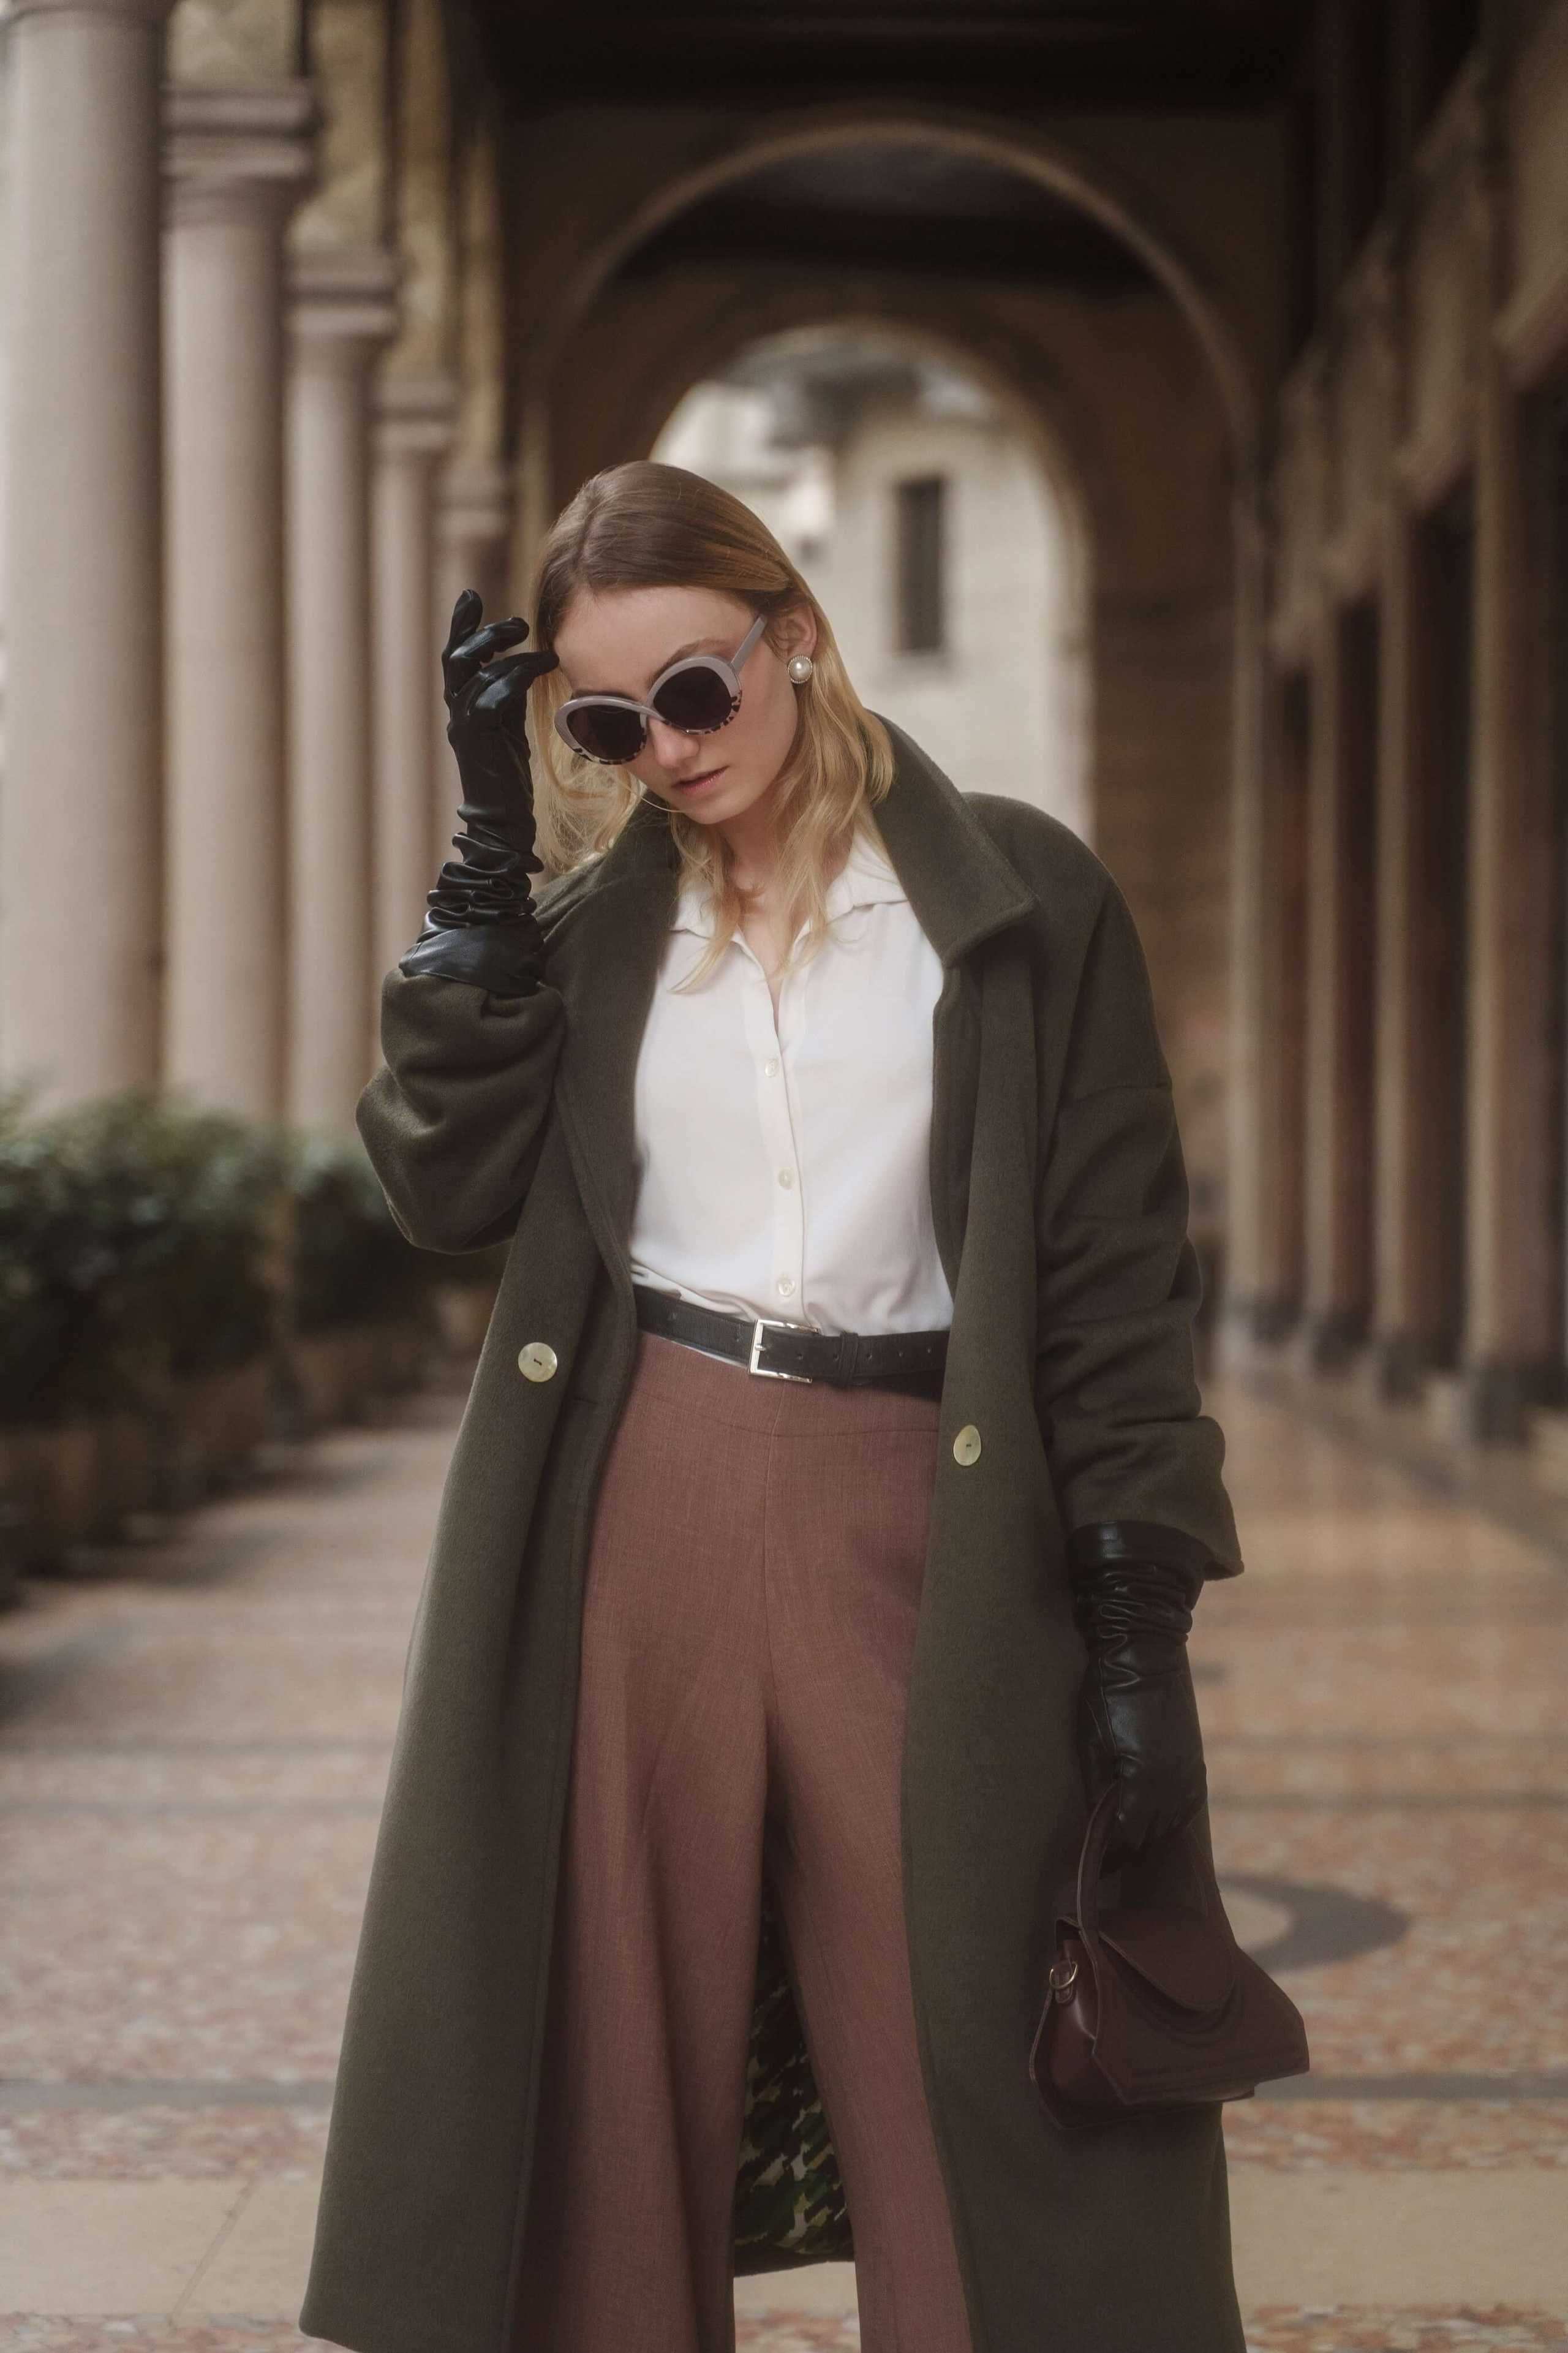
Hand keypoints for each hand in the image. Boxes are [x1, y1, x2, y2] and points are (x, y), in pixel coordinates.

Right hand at [441, 589, 558, 882]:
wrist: (502, 823)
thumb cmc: (508, 777)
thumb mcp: (508, 728)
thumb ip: (507, 698)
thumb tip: (521, 666)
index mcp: (463, 707)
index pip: (458, 659)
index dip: (461, 626)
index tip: (470, 597)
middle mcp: (456, 712)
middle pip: (458, 658)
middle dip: (483, 632)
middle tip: (517, 622)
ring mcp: (462, 724)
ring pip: (473, 672)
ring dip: (506, 651)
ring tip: (538, 645)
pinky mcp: (476, 738)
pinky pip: (490, 696)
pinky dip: (515, 676)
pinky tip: (541, 667)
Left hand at [1069, 1552, 1207, 1861]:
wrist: (1143, 1652)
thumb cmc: (1106, 1693)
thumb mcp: (1091, 1742)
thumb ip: (1097, 1788)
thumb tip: (1096, 1825)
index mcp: (1145, 1783)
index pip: (1127, 1837)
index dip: (1110, 1855)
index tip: (1093, 1868)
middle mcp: (1174, 1784)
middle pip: (1151, 1835)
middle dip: (1128, 1848)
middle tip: (1106, 1858)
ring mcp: (1189, 1772)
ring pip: (1171, 1822)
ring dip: (1150, 1832)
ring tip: (1127, 1839)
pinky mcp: (1195, 1760)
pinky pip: (1186, 1802)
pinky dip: (1169, 1814)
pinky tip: (1154, 1813)